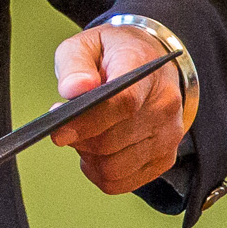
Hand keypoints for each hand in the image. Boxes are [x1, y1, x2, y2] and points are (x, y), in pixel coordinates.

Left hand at [50, 23, 196, 195]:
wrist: (151, 63)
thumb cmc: (114, 55)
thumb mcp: (86, 45)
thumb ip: (74, 64)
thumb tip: (73, 89)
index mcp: (146, 71)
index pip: (122, 104)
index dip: (86, 123)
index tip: (58, 132)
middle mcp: (164, 106)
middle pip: (110, 142)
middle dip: (78, 138)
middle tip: (66, 125)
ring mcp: (168, 135)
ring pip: (113, 168)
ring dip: (88, 157)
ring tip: (86, 134)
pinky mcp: (164, 158)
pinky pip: (120, 182)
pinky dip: (100, 173)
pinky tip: (97, 152)